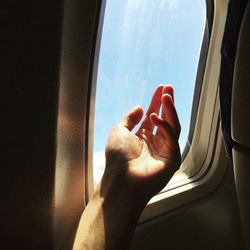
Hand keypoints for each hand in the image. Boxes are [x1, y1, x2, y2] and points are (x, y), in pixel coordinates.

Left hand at [102, 84, 180, 205]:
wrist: (120, 179)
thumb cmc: (117, 157)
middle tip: (169, 88)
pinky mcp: (172, 159)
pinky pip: (172, 139)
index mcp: (144, 136)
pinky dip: (165, 126)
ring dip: (170, 110)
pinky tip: (155, 118)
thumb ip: (130, 119)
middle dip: (168, 103)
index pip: (154, 115)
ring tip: (166, 96)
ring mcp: (164, 150)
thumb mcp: (120, 131)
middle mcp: (155, 142)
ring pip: (173, 126)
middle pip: (166, 119)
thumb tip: (140, 107)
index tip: (161, 88)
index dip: (157, 101)